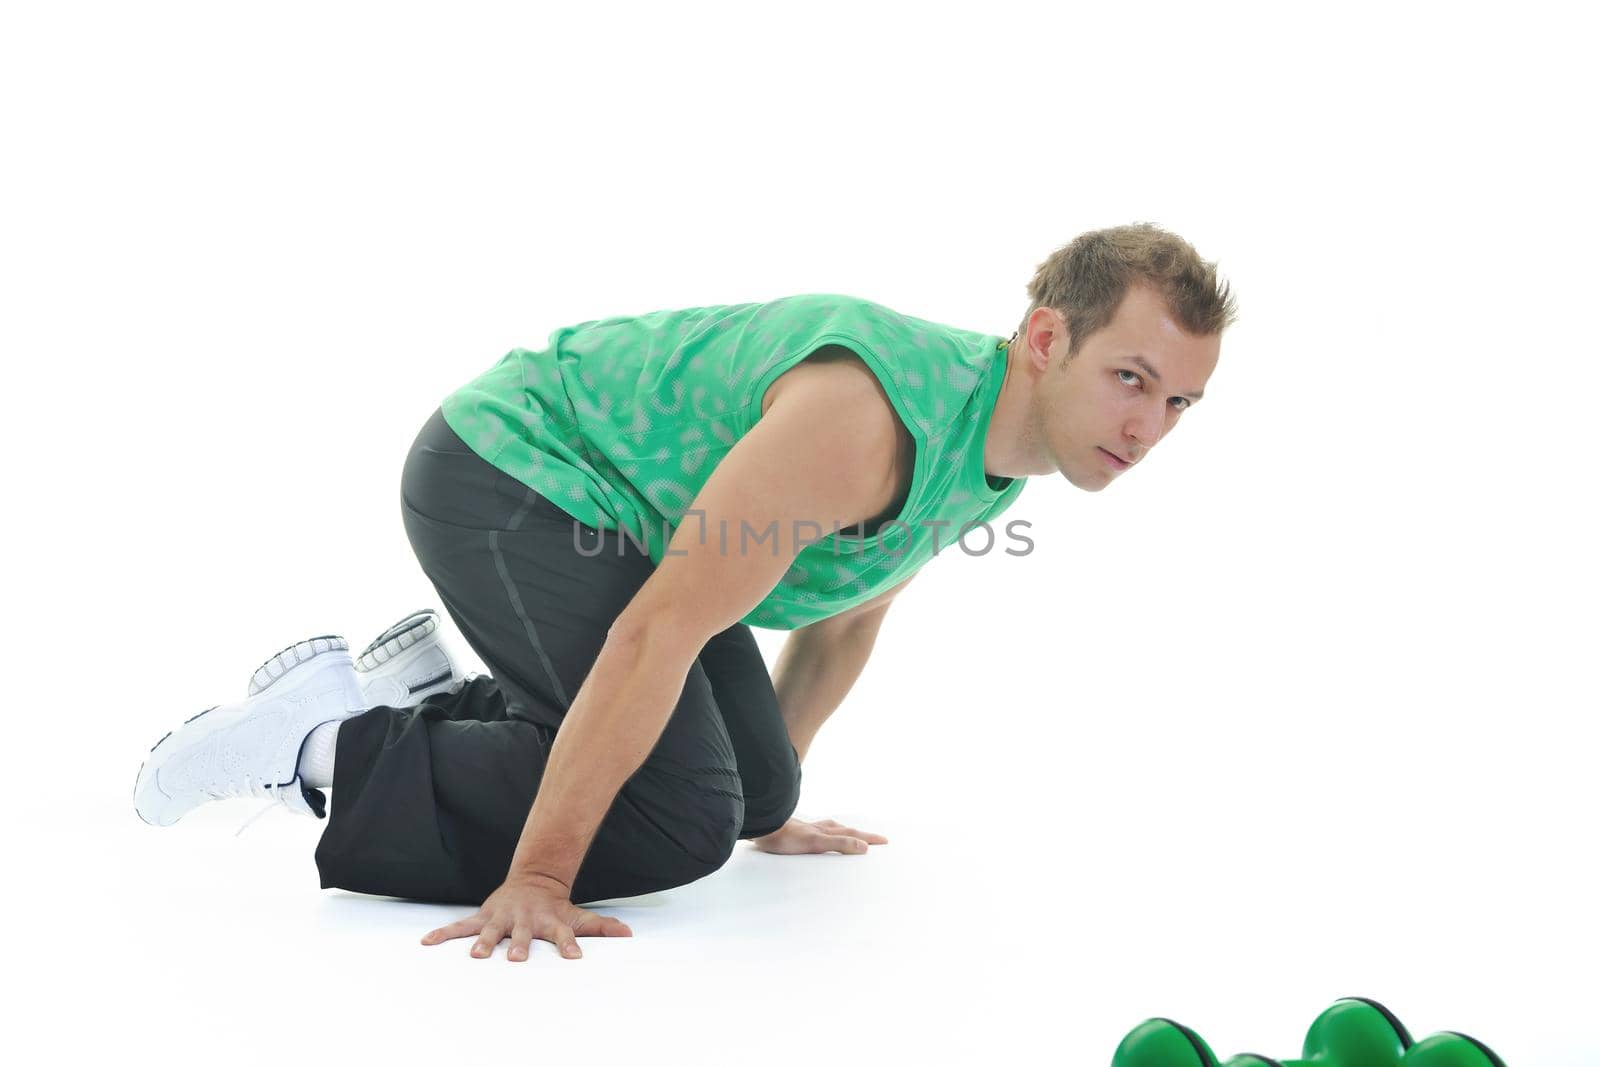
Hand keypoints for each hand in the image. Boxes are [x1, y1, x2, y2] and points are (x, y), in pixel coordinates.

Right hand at [420, 873, 632, 960]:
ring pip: (491, 931)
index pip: (564, 934)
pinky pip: (460, 927)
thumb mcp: (578, 915)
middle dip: (520, 945)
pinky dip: (444, 934)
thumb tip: (628, 934)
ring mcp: (502, 918)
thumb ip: (600, 926)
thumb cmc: (555, 907)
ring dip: (484, 942)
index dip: (570, 945)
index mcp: (548, 921)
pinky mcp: (483, 917)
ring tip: (477, 956)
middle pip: (523, 934)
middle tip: (518, 958)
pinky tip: (427, 942)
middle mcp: (524, 920)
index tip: (574, 957)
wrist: (534, 880)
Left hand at [749, 817, 887, 854]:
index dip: (868, 838)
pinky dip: (825, 833)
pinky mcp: (795, 832)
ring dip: (844, 832)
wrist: (762, 825)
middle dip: (860, 835)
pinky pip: (817, 832)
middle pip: (845, 830)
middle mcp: (819, 828)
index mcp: (826, 831)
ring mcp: (807, 828)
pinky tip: (818, 835)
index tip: (884, 841)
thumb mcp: (816, 842)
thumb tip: (864, 847)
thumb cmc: (785, 836)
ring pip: (831, 829)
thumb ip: (839, 844)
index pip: (853, 835)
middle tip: (874, 838)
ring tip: (850, 834)